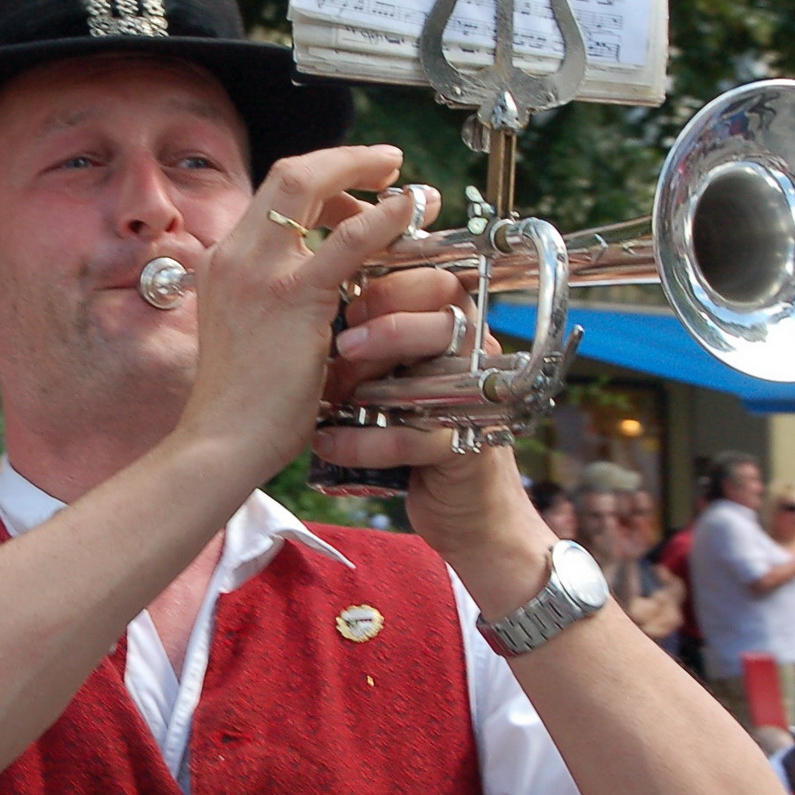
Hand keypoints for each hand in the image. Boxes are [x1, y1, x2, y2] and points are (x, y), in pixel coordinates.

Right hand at [180, 144, 422, 487]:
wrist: (222, 442)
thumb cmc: (244, 408)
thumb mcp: (253, 339)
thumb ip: (278, 307)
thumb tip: (326, 296)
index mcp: (223, 265)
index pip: (272, 199)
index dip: (320, 181)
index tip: (354, 184)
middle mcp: (233, 256)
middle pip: (288, 175)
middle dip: (343, 160)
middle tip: (386, 163)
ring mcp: (257, 270)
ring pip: (308, 186)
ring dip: (362, 173)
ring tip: (408, 185)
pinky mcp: (291, 296)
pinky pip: (347, 241)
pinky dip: (383, 217)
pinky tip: (409, 210)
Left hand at [313, 257, 539, 558]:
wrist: (463, 510)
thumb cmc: (417, 427)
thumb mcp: (399, 374)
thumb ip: (377, 338)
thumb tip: (317, 303)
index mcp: (462, 330)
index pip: (440, 285)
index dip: (392, 289)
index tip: (350, 305)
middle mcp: (477, 361)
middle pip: (444, 324)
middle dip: (387, 330)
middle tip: (343, 346)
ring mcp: (474, 407)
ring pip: (430, 378)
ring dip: (371, 386)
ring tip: (330, 396)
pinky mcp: (462, 451)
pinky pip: (409, 439)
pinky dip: (361, 442)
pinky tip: (327, 443)